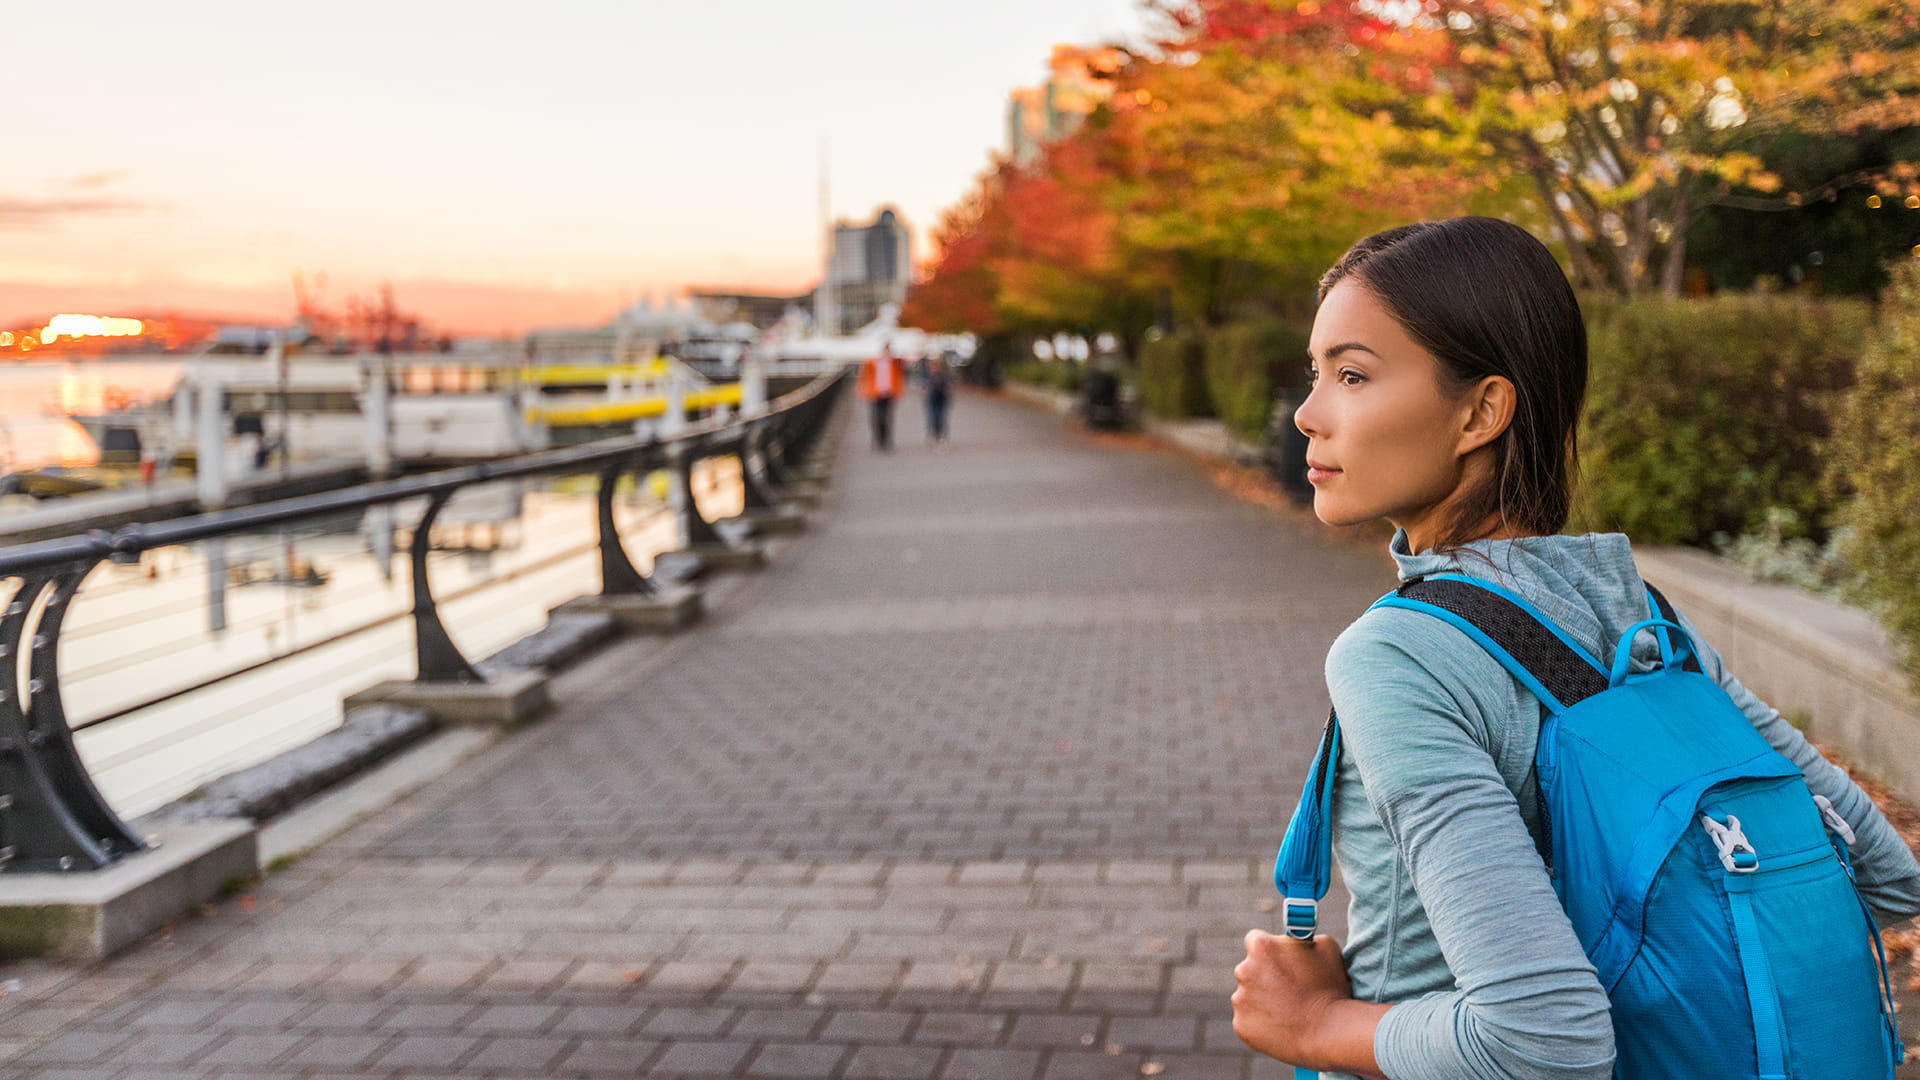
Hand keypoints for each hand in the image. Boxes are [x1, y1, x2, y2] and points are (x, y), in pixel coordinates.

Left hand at [1232, 928, 1355, 1066]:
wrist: (1329, 1032)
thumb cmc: (1331, 987)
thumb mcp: (1326, 948)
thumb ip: (1303, 937)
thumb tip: (1295, 938)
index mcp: (1261, 946)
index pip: (1255, 939)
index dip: (1270, 950)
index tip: (1279, 958)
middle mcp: (1244, 970)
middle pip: (1249, 969)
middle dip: (1265, 976)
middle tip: (1288, 989)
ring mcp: (1240, 999)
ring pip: (1248, 996)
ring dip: (1262, 1000)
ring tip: (1289, 1011)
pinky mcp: (1241, 1025)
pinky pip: (1249, 1020)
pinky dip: (1262, 1023)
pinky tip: (1283, 1027)